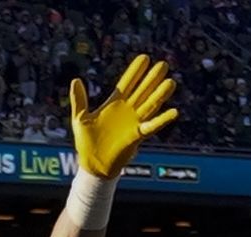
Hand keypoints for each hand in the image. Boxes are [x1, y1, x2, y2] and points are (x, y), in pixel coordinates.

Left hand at [68, 57, 178, 178]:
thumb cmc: (86, 142)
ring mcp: (134, 122)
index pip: (128, 83)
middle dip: (152, 78)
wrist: (92, 165)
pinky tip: (174, 112)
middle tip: (163, 64)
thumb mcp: (79, 118)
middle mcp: (127, 111)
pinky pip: (152, 126)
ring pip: (150, 105)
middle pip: (143, 90)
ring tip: (170, 82)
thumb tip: (76, 80)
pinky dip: (163, 120)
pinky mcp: (137, 136)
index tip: (145, 57)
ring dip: (160, 94)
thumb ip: (79, 100)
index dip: (136, 71)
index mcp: (114, 104)